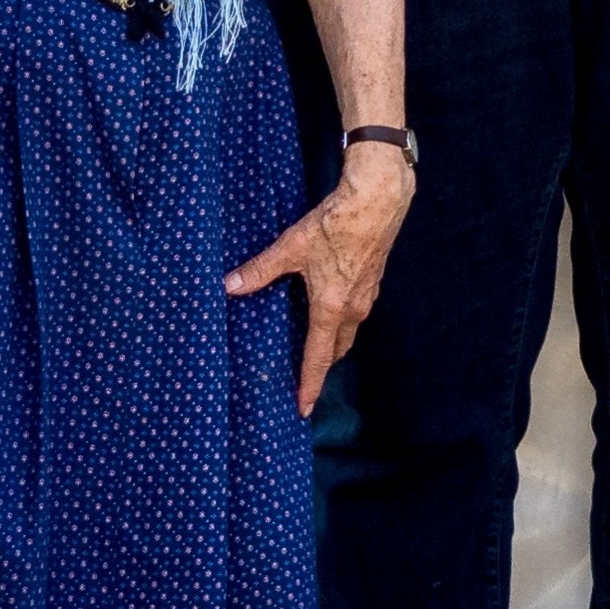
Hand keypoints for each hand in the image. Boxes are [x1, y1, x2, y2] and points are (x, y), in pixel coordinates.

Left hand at [228, 142, 414, 414]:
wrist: (378, 200)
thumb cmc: (338, 224)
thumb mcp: (292, 247)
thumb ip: (261, 270)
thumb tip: (230, 285)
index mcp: (332, 308)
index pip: (318, 357)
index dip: (309, 384)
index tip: (304, 407)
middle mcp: (353, 309)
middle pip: (337, 349)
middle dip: (322, 365)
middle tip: (305, 377)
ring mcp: (367, 296)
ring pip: (349, 331)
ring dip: (333, 341)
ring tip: (314, 343)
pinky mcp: (373, 280)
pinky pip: (356, 312)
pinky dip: (342, 319)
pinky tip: (331, 306)